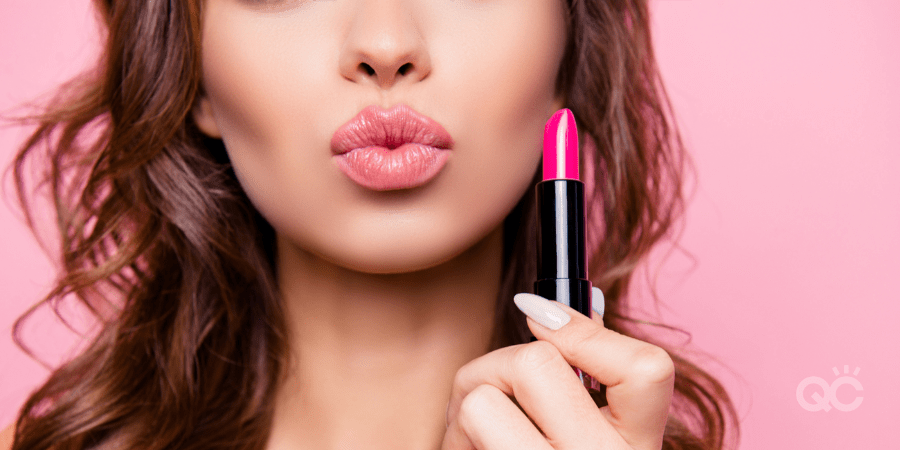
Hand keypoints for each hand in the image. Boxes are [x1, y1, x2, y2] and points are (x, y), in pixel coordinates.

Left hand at [442, 288, 673, 449]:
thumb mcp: (582, 428)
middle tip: (504, 397)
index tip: (540, 317)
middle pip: (534, 364)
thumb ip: (582, 372)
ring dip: (470, 406)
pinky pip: (458, 434)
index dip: (585, 332)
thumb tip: (545, 308)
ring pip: (481, 400)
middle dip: (503, 367)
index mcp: (638, 448)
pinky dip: (455, 437)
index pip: (646, 367)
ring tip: (483, 437)